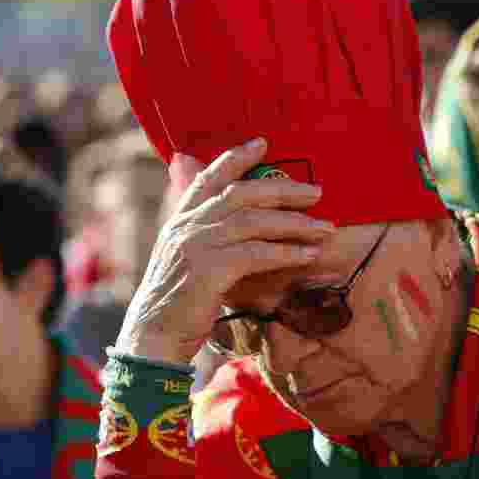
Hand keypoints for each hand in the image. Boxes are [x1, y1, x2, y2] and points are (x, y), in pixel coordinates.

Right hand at [115, 138, 335, 363]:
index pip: (209, 176)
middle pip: (241, 194)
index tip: (263, 142)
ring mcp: (197, 245)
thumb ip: (203, 233)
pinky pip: (256, 253)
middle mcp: (188, 225)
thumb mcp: (184, 258)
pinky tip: (308, 255)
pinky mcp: (210, 269)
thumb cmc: (176, 301)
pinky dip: (286, 252)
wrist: (153, 335)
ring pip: (254, 221)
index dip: (236, 157)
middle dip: (283, 190)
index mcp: (181, 219)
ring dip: (294, 223)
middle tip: (317, 192)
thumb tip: (230, 218)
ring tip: (325, 228)